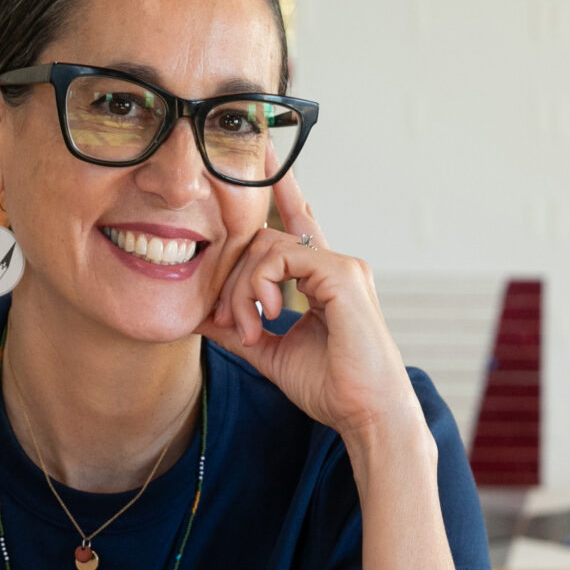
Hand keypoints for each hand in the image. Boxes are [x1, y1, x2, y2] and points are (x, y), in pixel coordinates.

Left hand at [202, 175, 420, 445]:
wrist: (366, 413)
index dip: (280, 191)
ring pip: (269, 247)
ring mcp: (343, 266)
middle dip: (235, 279)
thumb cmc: (332, 388)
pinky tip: (268, 315)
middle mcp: (337, 264)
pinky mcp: (342, 275)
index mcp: (324, 280)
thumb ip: (240, 329)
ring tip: (249, 328)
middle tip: (231, 324)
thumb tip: (203, 318)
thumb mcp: (271, 353)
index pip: (297, 224)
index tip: (263, 155)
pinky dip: (262, 285)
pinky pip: (284, 257)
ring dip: (244, 289)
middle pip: (265, 239)